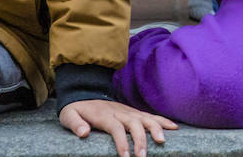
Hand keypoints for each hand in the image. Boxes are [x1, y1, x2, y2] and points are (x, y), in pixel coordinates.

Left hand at [58, 99, 175, 156]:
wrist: (84, 92)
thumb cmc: (76, 109)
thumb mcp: (68, 116)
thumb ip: (75, 124)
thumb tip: (84, 133)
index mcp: (104, 115)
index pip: (116, 128)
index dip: (121, 142)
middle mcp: (119, 112)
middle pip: (134, 124)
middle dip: (140, 140)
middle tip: (143, 156)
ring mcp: (128, 111)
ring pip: (145, 118)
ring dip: (155, 129)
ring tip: (162, 141)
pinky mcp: (134, 112)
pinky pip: (150, 116)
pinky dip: (162, 121)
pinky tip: (174, 127)